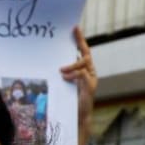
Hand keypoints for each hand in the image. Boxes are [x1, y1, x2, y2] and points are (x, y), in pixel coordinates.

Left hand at [60, 26, 95, 140]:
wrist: (77, 117)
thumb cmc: (70, 100)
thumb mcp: (64, 83)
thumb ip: (63, 73)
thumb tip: (53, 63)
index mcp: (84, 70)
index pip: (83, 51)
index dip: (80, 39)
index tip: (74, 27)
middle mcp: (90, 72)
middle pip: (86, 54)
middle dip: (80, 42)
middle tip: (73, 34)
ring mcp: (91, 79)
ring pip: (84, 62)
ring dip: (72, 64)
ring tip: (61, 70)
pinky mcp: (90, 87)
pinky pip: (82, 74)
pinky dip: (73, 74)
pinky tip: (64, 77)